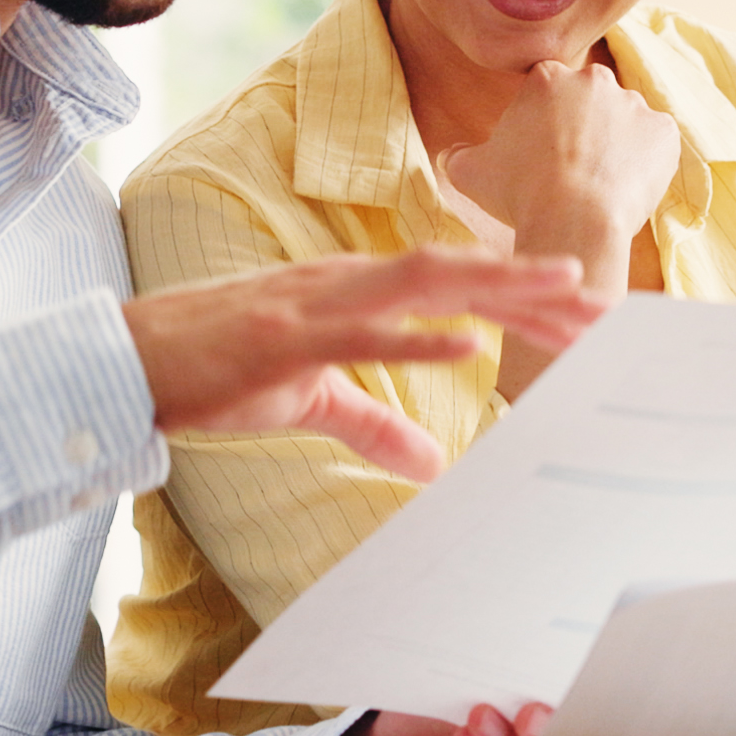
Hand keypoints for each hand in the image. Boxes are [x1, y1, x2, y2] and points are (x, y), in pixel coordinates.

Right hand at [124, 247, 609, 478]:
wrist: (128, 364)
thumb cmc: (213, 372)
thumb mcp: (308, 399)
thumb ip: (373, 423)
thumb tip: (433, 461)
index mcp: (355, 292)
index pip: (457, 286)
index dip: (524, 295)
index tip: (586, 313)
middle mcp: (347, 283)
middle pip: (459, 275)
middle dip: (534, 287)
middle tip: (607, 303)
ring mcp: (318, 303)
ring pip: (425, 283)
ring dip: (497, 286)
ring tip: (562, 290)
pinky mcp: (288, 336)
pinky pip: (363, 333)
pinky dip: (418, 333)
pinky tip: (468, 339)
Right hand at [436, 59, 677, 272]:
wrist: (574, 220)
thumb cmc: (520, 194)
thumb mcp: (471, 173)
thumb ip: (458, 156)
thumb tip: (450, 155)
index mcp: (546, 78)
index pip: (546, 93)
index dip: (543, 125)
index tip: (541, 155)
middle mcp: (593, 79)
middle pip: (588, 101)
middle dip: (582, 129)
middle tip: (570, 171)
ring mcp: (634, 103)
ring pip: (623, 122)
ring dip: (614, 146)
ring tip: (599, 185)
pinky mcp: (664, 131)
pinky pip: (655, 144)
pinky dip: (645, 163)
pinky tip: (625, 189)